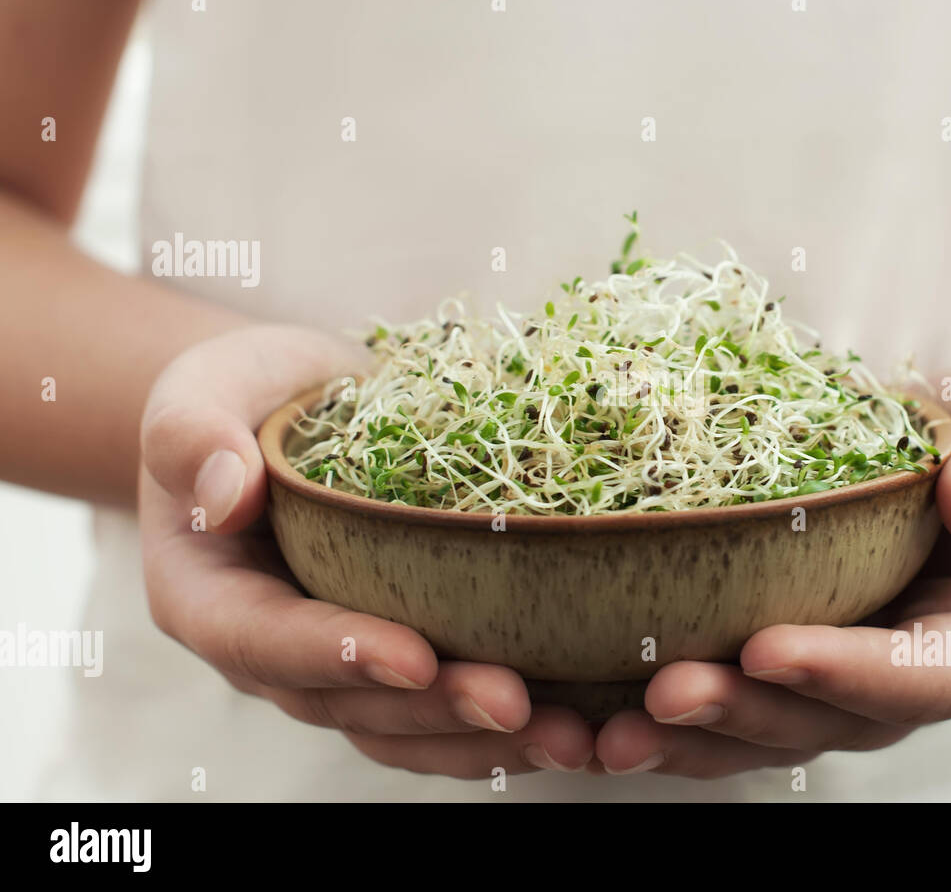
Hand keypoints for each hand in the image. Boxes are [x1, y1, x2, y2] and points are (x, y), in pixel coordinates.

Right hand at [139, 324, 593, 776]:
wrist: (298, 407)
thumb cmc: (246, 393)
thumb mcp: (204, 388)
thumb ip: (193, 434)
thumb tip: (223, 493)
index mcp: (209, 597)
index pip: (264, 640)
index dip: (336, 655)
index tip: (413, 654)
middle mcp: (273, 650)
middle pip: (348, 704)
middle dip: (434, 710)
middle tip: (515, 704)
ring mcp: (338, 663)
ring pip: (405, 726)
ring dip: (483, 740)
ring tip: (568, 737)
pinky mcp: (399, 649)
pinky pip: (443, 708)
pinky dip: (504, 724)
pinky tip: (578, 722)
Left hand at [594, 360, 950, 777]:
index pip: (925, 676)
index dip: (847, 672)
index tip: (767, 648)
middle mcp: (913, 682)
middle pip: (828, 722)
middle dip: (744, 714)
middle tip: (663, 697)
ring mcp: (846, 680)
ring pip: (766, 732)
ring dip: (684, 741)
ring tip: (599, 737)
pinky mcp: (792, 661)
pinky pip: (731, 698)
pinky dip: (660, 713)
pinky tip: (586, 715)